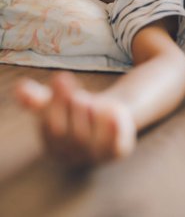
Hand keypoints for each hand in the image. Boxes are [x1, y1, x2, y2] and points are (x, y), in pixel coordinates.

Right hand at [15, 72, 135, 166]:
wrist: (107, 117)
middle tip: (78, 91)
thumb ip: (36, 99)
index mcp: (54, 147)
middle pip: (69, 135)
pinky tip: (113, 112)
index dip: (56, 102)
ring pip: (90, 140)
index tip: (62, 77)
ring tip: (90, 98)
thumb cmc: (76, 110)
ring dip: (89, 114)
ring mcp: (96, 157)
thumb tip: (20, 89)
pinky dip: (114, 128)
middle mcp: (74, 156)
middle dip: (73, 107)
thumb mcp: (56, 102)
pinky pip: (114, 144)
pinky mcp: (116, 152)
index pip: (50, 128)